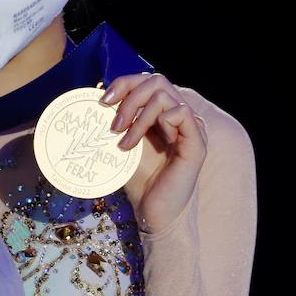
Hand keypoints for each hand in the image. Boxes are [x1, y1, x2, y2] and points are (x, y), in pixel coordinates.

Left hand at [100, 72, 207, 233]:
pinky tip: (150, 142)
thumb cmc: (140, 182)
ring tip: (125, 142)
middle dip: (129, 98)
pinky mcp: (197, 143)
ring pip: (165, 95)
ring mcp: (190, 128)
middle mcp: (179, 116)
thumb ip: (117, 119)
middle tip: (113, 125)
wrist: (154, 214)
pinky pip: (182, 113)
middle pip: (157, 81)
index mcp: (163, 114)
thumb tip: (98, 90)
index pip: (148, 81)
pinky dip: (161, 121)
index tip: (102, 101)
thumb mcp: (123, 143)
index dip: (124, 83)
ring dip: (138, 116)